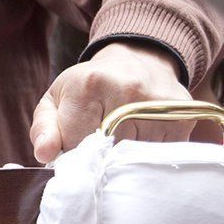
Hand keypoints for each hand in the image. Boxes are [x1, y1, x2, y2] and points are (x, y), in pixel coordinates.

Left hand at [31, 41, 193, 162]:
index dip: (72, 155)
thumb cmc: (87, 89)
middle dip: (96, 160)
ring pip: (132, 159)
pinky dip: (144, 158)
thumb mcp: (56, 102)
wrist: (136, 62)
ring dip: (121, 161)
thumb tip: (44, 154)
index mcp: (89, 85)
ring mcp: (159, 104)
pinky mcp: (181, 118)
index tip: (74, 150)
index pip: (75, 144)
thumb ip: (43, 129)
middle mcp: (128, 90)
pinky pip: (157, 157)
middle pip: (105, 153)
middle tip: (96, 147)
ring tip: (117, 141)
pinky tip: (139, 140)